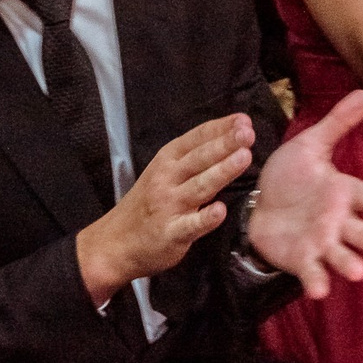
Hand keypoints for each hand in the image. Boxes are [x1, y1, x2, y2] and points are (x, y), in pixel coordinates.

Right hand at [76, 113, 255, 302]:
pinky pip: (191, 225)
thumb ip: (194, 158)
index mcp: (167, 160)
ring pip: (199, 186)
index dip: (220, 128)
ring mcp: (169, 206)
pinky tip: (220, 211)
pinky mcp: (171, 233)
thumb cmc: (148, 203)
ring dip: (222, 171)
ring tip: (244, 158)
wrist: (115, 242)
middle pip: (199, 158)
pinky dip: (205, 218)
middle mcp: (167, 178)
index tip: (244, 121)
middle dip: (224, 144)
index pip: (196, 138)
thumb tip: (231, 139)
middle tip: (247, 133)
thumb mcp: (164, 172)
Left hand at [246, 90, 362, 299]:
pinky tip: (318, 291)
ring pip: (341, 255)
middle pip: (361, 232)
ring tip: (360, 273)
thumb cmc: (291, 176)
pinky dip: (316, 281)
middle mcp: (338, 221)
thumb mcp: (311, 145)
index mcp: (344, 193)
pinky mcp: (302, 260)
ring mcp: (322, 243)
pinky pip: (311, 272)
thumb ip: (338, 123)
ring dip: (350, 264)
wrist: (258, 204)